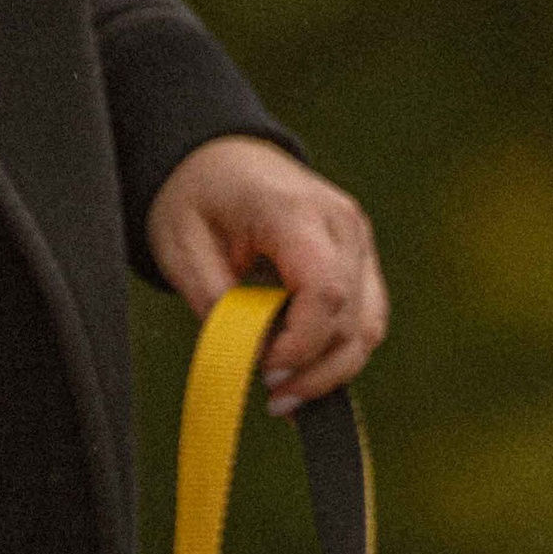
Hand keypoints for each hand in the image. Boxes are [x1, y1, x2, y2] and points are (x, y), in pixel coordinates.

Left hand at [144, 134, 385, 416]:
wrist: (221, 157)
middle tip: (270, 396)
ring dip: (331, 372)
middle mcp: (341, 222)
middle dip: (313, 370)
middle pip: (351, 320)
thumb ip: (218, 306)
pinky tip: (303, 371)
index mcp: (294, 210)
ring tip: (285, 393)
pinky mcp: (362, 260)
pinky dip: (338, 354)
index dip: (300, 346)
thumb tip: (251, 362)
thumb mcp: (185, 250)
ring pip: (367, 328)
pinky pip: (366, 321)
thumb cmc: (198, 198)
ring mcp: (359, 240)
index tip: (262, 368)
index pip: (325, 293)